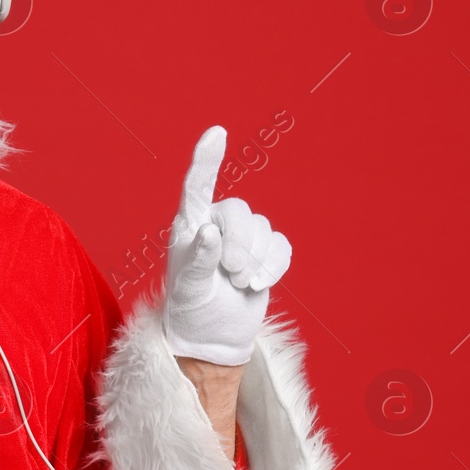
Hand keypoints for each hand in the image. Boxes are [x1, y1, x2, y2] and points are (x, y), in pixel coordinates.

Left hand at [162, 126, 291, 366]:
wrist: (212, 336)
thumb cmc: (190, 309)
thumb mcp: (189, 288)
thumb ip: (199, 260)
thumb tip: (211, 232)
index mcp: (188, 225)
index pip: (197, 186)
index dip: (207, 159)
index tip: (217, 133)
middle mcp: (215, 224)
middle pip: (240, 212)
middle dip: (241, 244)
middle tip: (231, 273)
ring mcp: (241, 238)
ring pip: (263, 229)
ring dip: (255, 261)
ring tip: (237, 284)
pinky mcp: (264, 253)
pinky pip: (281, 246)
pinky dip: (274, 266)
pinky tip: (257, 284)